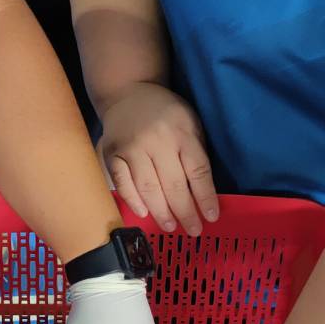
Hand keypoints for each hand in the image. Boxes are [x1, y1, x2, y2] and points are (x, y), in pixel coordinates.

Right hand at [97, 82, 217, 234]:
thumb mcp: (190, 123)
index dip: (205, 197)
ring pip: (148, 188)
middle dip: (185, 212)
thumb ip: (195, 152)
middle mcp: (158, 141)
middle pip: (174, 185)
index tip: (211, 217)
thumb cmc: (165, 112)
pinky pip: (123, 182)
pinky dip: (133, 200)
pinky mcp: (112, 153)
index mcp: (182, 133)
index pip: (198, 171)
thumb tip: (203, 193)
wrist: (128, 92)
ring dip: (161, 212)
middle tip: (193, 231)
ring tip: (170, 226)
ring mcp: (132, 147)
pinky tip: (143, 213)